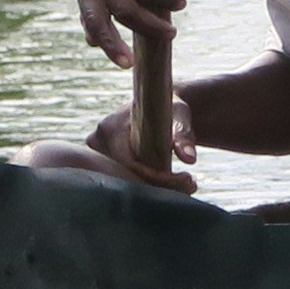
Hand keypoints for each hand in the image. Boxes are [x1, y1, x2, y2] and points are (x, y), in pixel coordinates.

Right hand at [45, 89, 195, 195]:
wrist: (158, 101)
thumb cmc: (169, 107)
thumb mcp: (179, 118)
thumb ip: (183, 137)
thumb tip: (189, 159)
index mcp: (111, 128)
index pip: (131, 164)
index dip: (158, 177)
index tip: (186, 179)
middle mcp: (98, 141)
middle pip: (126, 175)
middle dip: (159, 185)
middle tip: (191, 185)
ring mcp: (98, 152)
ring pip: (125, 179)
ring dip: (155, 187)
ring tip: (186, 184)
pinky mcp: (104, 159)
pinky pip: (124, 178)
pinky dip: (146, 184)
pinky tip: (171, 184)